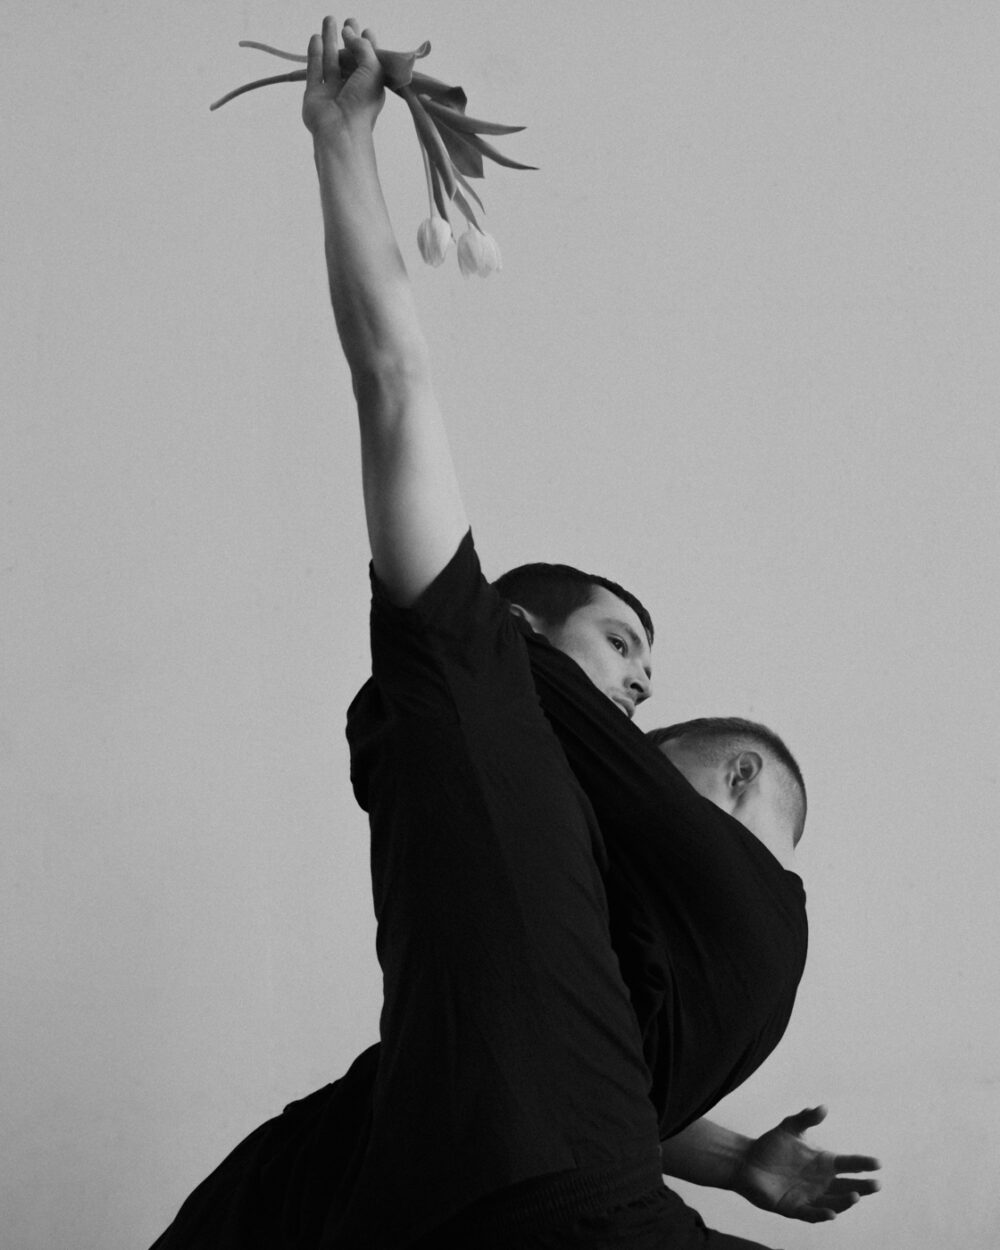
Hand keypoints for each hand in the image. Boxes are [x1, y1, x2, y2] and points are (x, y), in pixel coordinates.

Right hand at [302, 16, 383, 138]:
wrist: (341, 130)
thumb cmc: (362, 103)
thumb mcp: (372, 69)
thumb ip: (362, 47)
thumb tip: (348, 31)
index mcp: (370, 86)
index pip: (370, 61)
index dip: (369, 46)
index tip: (367, 31)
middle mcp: (352, 88)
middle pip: (349, 59)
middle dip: (348, 39)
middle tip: (348, 21)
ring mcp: (333, 91)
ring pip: (330, 60)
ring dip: (330, 40)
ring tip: (329, 19)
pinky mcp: (314, 94)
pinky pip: (314, 69)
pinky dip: (314, 53)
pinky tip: (316, 38)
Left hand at [732, 1105, 880, 1222]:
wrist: (747, 1162)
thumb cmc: (771, 1145)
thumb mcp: (789, 1127)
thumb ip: (806, 1118)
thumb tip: (823, 1107)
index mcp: (823, 1163)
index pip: (848, 1164)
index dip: (863, 1163)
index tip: (877, 1163)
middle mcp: (821, 1182)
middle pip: (847, 1186)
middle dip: (863, 1187)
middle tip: (876, 1184)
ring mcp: (810, 1196)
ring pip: (834, 1202)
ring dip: (845, 1201)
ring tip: (855, 1195)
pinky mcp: (795, 1208)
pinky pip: (812, 1214)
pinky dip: (822, 1214)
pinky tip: (831, 1212)